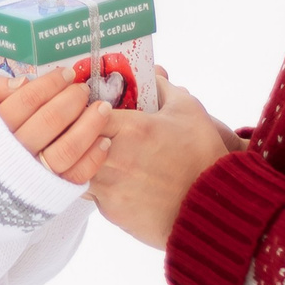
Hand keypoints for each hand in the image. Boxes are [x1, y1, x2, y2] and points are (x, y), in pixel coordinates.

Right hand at [0, 67, 115, 183]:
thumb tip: (23, 81)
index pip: (26, 99)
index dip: (51, 83)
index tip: (67, 74)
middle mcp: (12, 154)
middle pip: (49, 121)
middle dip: (72, 100)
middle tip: (83, 90)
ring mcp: (32, 176)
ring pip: (66, 149)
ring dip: (90, 126)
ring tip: (102, 109)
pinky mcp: (48, 194)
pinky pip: (75, 176)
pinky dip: (93, 157)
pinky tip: (103, 141)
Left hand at [90, 69, 236, 247]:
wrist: (213, 210)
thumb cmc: (203, 158)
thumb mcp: (188, 111)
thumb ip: (163, 88)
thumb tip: (152, 74)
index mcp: (131, 128)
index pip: (83, 110)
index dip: (82, 106)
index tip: (89, 106)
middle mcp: (113, 157)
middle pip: (72, 140)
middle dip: (74, 132)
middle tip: (84, 128)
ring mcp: (109, 187)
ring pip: (74, 168)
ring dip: (81, 159)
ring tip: (98, 154)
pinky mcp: (111, 211)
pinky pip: (91, 193)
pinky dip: (95, 184)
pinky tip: (113, 178)